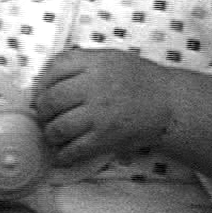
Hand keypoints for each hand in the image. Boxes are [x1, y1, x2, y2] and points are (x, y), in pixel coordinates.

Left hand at [34, 48, 171, 165]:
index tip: (41, 91)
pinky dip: (63, 154)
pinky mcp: (105, 137)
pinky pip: (74, 149)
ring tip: (53, 134)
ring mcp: (99, 113)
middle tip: (44, 115)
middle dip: (42, 110)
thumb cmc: (138, 79)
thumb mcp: (109, 58)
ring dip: (50, 133)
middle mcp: (94, 86)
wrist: (170, 103)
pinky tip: (63, 153)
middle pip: (51, 99)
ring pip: (58, 127)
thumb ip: (81, 63)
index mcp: (94, 62)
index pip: (54, 67)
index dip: (42, 81)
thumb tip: (46, 79)